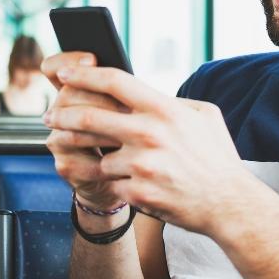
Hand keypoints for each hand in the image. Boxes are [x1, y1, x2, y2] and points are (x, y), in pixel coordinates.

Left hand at [44, 65, 253, 234]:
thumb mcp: (203, 115)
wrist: (228, 203)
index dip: (84, 75)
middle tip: (50, 116)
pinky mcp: (136, 193)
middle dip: (62, 115)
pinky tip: (140, 185)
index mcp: (164, 109)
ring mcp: (141, 165)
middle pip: (89, 117)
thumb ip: (171, 101)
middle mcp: (149, 133)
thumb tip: (143, 92)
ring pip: (101, 156)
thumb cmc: (217, 157)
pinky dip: (121, 184)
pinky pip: (114, 183)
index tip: (65, 75)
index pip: (115, 82)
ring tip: (113, 161)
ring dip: (103, 159)